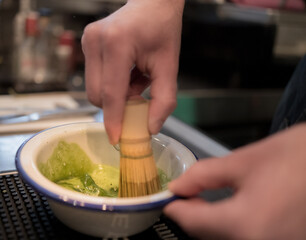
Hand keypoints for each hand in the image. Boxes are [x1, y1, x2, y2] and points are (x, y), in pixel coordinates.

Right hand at [82, 0, 183, 143]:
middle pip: (98, 94)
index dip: (114, 119)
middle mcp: (96, 41)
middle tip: (139, 97)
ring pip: (95, 88)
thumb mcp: (170, 66)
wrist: (152, 3)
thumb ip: (163, 100)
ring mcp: (88, 41)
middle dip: (117, 105)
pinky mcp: (86, 44)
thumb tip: (149, 127)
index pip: (111, 93)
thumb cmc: (163, 30)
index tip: (116, 139)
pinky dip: (112, 84)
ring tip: (136, 80)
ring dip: (116, 94)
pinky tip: (128, 74)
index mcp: (118, 44)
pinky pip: (95, 78)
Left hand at [164, 123, 305, 239]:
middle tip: (188, 195)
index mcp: (246, 225)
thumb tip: (178, 186)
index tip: (169, 199)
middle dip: (193, 216)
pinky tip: (235, 210)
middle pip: (208, 236)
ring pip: (226, 239)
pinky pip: (247, 237)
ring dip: (212, 223)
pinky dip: (234, 227)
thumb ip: (204, 176)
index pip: (193, 223)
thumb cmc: (295, 156)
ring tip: (207, 201)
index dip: (175, 209)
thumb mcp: (243, 161)